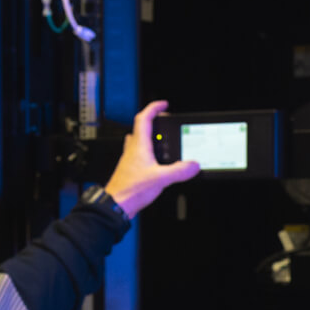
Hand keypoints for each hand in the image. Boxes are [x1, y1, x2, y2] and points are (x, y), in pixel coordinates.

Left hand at [105, 99, 199, 216]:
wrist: (116, 205)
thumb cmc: (130, 190)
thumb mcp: (161, 179)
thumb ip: (179, 171)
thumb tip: (193, 165)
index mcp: (139, 146)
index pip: (144, 119)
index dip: (153, 108)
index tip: (163, 104)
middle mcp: (132, 150)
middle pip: (141, 129)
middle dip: (153, 123)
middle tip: (164, 123)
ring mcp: (129, 160)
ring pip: (138, 142)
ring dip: (149, 138)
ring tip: (162, 142)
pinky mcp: (130, 171)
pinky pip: (138, 156)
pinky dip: (147, 154)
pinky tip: (154, 164)